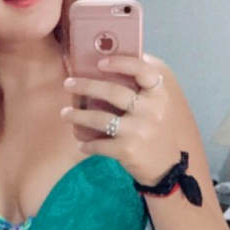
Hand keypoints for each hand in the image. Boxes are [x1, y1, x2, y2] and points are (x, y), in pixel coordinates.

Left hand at [60, 53, 179, 185]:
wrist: (165, 167)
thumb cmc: (155, 131)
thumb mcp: (157, 106)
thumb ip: (141, 88)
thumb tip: (111, 63)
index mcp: (158, 94)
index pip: (142, 70)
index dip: (120, 63)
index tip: (99, 63)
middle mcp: (151, 110)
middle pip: (113, 91)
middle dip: (85, 86)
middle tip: (68, 83)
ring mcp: (139, 131)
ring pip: (100, 118)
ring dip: (78, 115)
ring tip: (65, 113)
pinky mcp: (128, 150)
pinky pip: (99, 144)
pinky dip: (87, 145)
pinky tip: (81, 144)